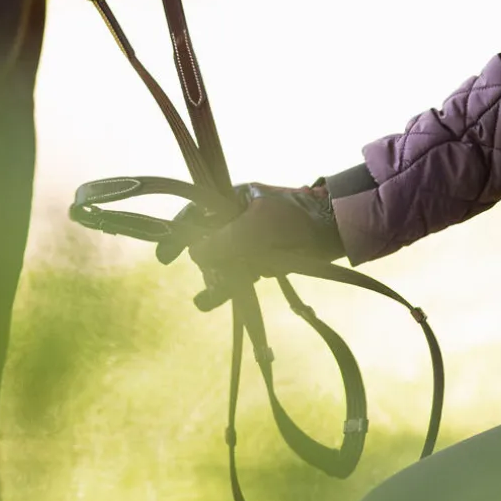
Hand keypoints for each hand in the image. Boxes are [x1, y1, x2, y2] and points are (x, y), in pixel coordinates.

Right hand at [156, 180, 343, 279]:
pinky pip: (239, 274)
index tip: (164, 257)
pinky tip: (223, 297)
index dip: (177, 233)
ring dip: (215, 280)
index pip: (194, 214)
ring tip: (207, 300)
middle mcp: (236, 219)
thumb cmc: (296, 218)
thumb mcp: (255, 227)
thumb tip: (196, 255)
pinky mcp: (262, 258)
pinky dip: (232, 286)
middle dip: (203, 262)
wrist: (336, 229)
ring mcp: (249, 239)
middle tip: (208, 276)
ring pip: (222, 262)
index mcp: (230, 199)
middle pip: (206, 243)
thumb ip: (224, 241)